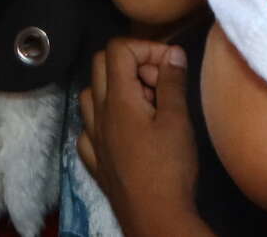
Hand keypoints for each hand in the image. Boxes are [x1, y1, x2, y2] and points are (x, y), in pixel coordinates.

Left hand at [78, 40, 207, 236]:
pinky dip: (104, 120)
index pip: (117, 49)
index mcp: (118, 99)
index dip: (145, 48)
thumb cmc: (169, 168)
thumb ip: (172, 82)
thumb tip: (172, 52)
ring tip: (143, 106)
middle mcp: (98, 114)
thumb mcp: (178, 120)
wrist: (155, 218)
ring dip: (115, 90)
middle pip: (100, 65)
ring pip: (91, 95)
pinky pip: (89, 129)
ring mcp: (93, 139)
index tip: (168, 67)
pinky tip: (122, 132)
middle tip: (158, 85)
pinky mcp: (95, 162)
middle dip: (131, 63)